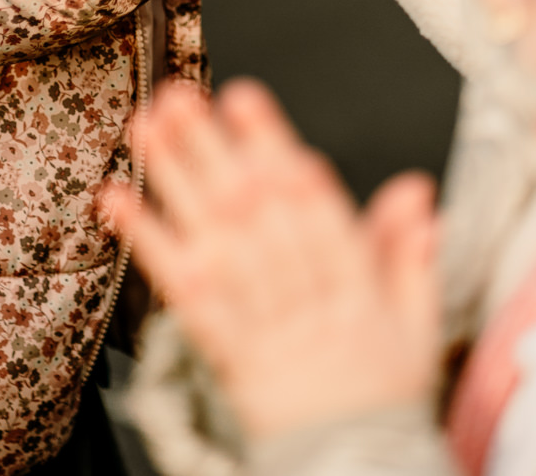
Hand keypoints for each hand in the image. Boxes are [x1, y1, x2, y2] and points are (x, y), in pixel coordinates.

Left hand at [101, 81, 440, 442]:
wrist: (352, 468)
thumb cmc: (380, 392)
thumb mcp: (416, 324)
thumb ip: (410, 254)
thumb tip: (416, 191)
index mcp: (354, 289)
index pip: (313, 206)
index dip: (276, 150)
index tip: (246, 100)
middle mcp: (303, 302)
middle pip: (254, 216)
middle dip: (214, 150)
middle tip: (180, 96)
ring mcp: (260, 326)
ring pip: (216, 242)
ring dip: (176, 181)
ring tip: (146, 127)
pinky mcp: (222, 351)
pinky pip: (182, 294)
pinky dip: (148, 243)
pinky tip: (119, 202)